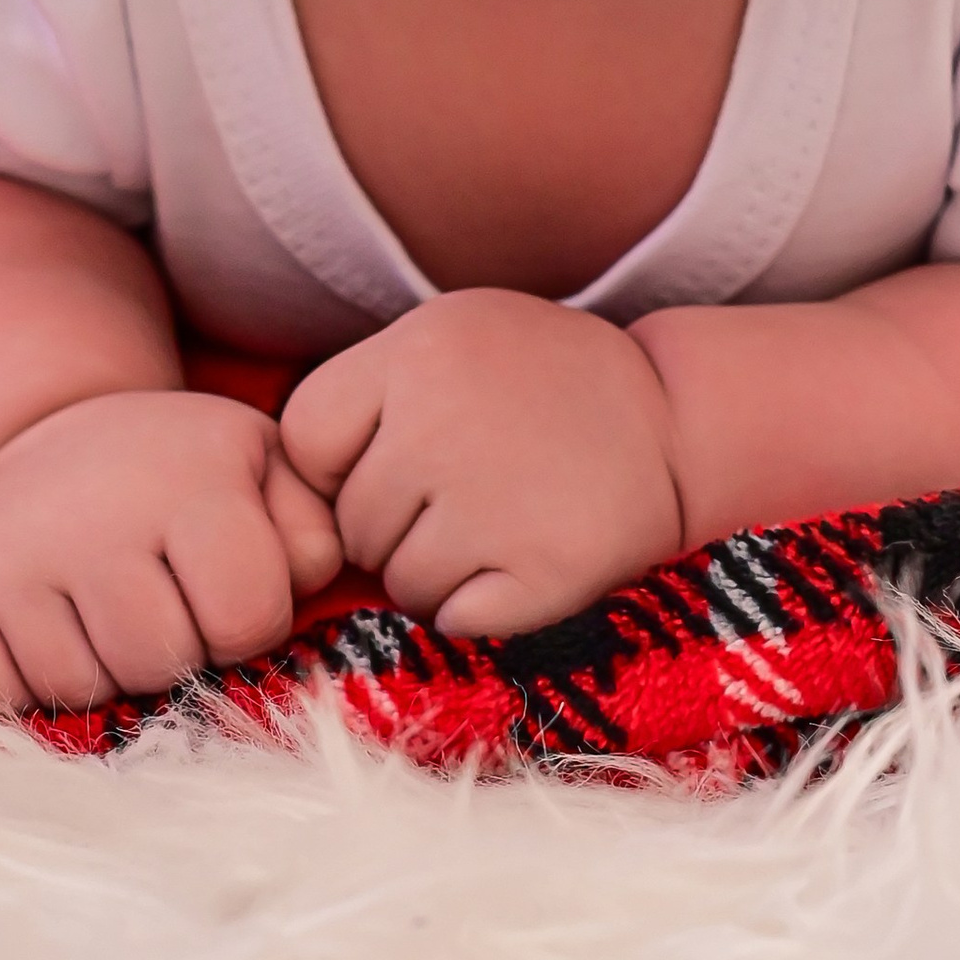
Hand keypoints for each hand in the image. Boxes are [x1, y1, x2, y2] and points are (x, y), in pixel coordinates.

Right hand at [0, 389, 341, 711]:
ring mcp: (12, 552)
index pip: (246, 620)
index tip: (228, 591)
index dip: (249, 623)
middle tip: (165, 602)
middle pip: (161, 663)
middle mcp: (93, 511)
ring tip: (110, 613)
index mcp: (189, 477)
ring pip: (80, 690)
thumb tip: (307, 585)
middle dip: (178, 653)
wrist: (59, 433)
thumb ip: (313, 533)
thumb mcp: (267, 471)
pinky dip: (22, 688)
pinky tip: (47, 631)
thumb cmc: (184, 473)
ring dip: (105, 674)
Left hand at [280, 293, 686, 643]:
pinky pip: (454, 621)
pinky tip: (524, 559)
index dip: (342, 466)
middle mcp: (443, 422)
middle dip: (396, 525)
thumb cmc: (543, 387)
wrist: (675, 422)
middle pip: (351, 523)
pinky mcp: (541, 574)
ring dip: (436, 572)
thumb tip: (284, 501)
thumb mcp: (452, 338)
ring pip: (398, 581)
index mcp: (416, 352)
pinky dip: (481, 607)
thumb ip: (370, 394)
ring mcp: (493, 503)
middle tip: (470, 492)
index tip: (399, 458)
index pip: (305, 442)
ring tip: (500, 522)